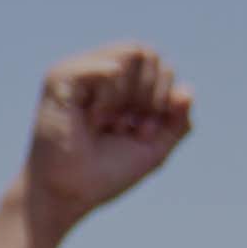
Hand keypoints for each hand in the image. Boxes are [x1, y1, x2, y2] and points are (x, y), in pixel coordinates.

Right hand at [22, 44, 191, 224]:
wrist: (68, 195)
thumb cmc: (103, 174)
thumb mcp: (153, 148)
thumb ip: (176, 121)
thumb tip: (186, 90)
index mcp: (116, 86)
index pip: (159, 65)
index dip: (163, 96)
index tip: (141, 132)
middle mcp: (96, 73)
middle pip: (148, 53)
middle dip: (152, 94)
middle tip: (127, 128)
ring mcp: (77, 72)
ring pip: (133, 53)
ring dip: (132, 95)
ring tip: (107, 123)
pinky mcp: (60, 77)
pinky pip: (110, 69)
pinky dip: (111, 99)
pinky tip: (91, 120)